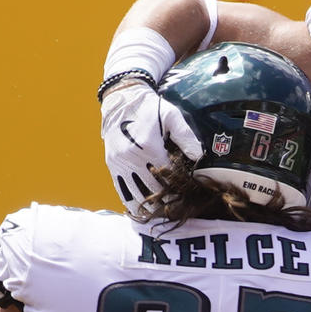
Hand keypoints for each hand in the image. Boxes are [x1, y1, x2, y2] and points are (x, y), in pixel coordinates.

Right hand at [101, 82, 203, 213]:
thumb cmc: (150, 107)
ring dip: (148, 205)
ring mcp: (119, 161)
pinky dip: (131, 201)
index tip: (185, 196)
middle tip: (176, 211)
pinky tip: (141, 210)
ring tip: (160, 214)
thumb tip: (198, 157)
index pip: (166, 176)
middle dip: (164, 201)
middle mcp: (131, 157)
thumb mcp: (172, 116)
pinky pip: (121, 188)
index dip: (176, 188)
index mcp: (148, 147)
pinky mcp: (111, 163)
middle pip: (151, 188)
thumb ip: (186, 136)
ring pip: (135, 193)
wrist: (122, 97)